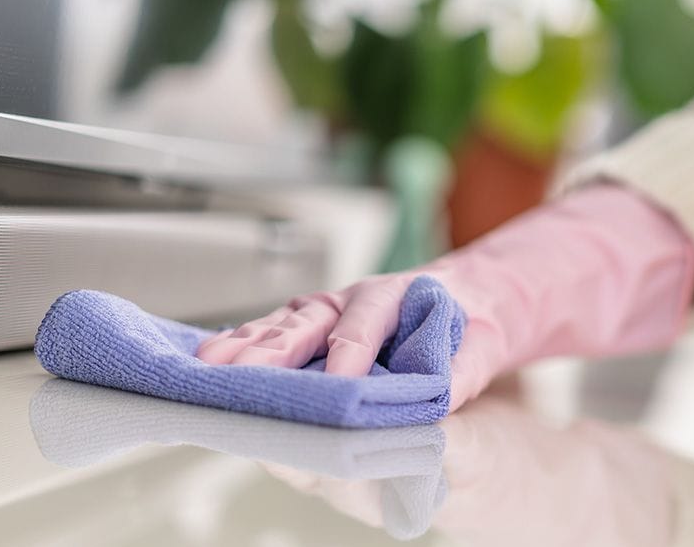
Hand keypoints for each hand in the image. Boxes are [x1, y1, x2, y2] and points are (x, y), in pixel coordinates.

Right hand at [197, 185, 693, 410]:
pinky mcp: (314, 328)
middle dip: (273, 345)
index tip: (338, 377)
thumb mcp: (484, 342)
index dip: (352, 348)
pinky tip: (218, 366)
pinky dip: (248, 348)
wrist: (469, 298)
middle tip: (240, 370)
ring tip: (209, 367)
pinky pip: (277, 335)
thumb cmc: (472, 318)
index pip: (370, 320)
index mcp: (400, 295)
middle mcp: (357, 299)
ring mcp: (331, 312)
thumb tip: (436, 399)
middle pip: (310, 319)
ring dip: (247, 345)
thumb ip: (463, 370)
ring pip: (284, 325)